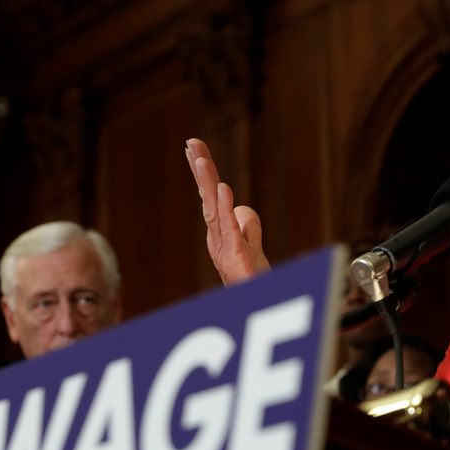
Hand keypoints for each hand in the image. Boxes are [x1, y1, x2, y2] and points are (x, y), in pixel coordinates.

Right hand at [185, 138, 270, 284]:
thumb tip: (242, 208)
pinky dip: (226, 208)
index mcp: (220, 233)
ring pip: (214, 209)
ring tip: (199, 158)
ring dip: (207, 182)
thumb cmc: (252, 283)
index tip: (194, 146)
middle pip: (208, 198)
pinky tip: (224, 189)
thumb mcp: (252, 248)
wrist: (257, 307)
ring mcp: (224, 247)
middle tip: (192, 143)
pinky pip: (229, 229)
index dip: (204, 173)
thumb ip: (248, 227)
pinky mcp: (235, 257)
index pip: (211, 197)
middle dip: (200, 169)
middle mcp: (217, 238)